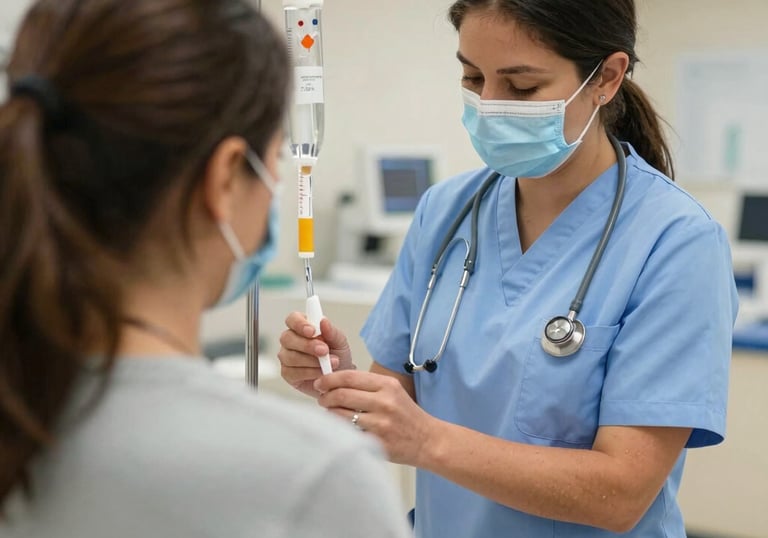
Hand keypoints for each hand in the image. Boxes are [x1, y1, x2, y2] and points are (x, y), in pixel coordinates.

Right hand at [278, 312, 355, 397]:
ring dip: (311, 361)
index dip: (299, 324)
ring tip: (328, 363)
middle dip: (307, 345)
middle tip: (324, 350)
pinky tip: (321, 372)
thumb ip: (331, 331)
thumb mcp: (340, 341)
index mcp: (302, 326)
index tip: (312, 331)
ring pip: (290, 357)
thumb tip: (323, 321)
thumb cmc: (337, 355)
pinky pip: (293, 372)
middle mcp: (291, 340)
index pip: (293, 319)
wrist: (340, 376)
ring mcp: (287, 357)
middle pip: (287, 338)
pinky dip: (310, 372)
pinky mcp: (287, 373)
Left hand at [314, 370, 436, 465]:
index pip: (349, 377)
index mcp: (387, 385)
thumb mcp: (393, 392)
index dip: (329, 379)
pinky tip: (340, 427)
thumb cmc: (407, 415)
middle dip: (325, 396)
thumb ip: (368, 386)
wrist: (428, 440)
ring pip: (340, 414)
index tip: (320, 383)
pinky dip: (339, 429)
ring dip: (329, 413)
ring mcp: (380, 423)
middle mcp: (384, 401)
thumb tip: (335, 384)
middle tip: (322, 399)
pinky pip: (348, 432)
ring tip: (330, 412)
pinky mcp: (376, 441)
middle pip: (341, 394)